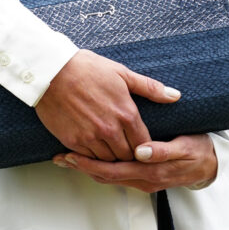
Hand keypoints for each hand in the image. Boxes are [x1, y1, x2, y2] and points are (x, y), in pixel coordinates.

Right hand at [34, 49, 181, 160]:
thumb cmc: (87, 68)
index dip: (146, 149)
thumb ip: (150, 88)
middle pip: (128, 156)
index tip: (144, 148)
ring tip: (111, 152)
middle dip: (130, 156)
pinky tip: (94, 150)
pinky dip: (93, 157)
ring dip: (112, 158)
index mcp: (126, 113)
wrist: (52, 71)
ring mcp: (91, 137)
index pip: (145, 144)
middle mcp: (110, 129)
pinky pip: (89, 159)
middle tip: (128, 153)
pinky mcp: (73, 141)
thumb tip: (175, 95)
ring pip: (109, 161)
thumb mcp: (122, 73)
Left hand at [52, 133, 217, 192]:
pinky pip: (116, 174)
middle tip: (58, 157)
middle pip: (104, 176)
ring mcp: (142, 181)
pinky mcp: (143, 177)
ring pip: (108, 177)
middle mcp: (143, 180)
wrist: (211, 164)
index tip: (67, 155)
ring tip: (66, 158)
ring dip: (87, 168)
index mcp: (150, 171)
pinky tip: (88, 158)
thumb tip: (141, 152)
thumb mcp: (185, 147)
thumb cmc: (198, 150)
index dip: (87, 164)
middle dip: (80, 167)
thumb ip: (163, 150)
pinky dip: (99, 167)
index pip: (111, 170)